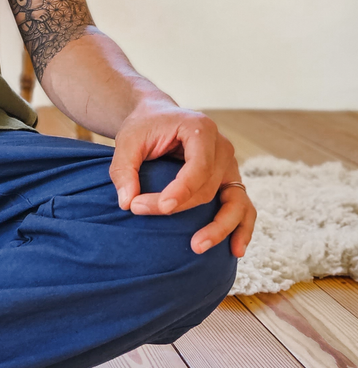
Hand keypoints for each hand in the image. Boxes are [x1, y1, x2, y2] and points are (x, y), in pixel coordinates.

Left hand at [109, 104, 255, 256]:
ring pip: (234, 201)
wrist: (157, 117)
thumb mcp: (127, 141)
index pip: (198, 167)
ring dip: (220, 227)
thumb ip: (124, 169)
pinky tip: (235, 250)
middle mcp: (222, 147)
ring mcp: (230, 165)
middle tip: (139, 210)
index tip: (161, 207)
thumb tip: (127, 203)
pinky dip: (241, 228)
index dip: (182, 190)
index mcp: (201, 129)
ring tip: (197, 247)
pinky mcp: (230, 181)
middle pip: (208, 187)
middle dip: (180, 207)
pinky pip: (244, 206)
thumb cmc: (143, 127)